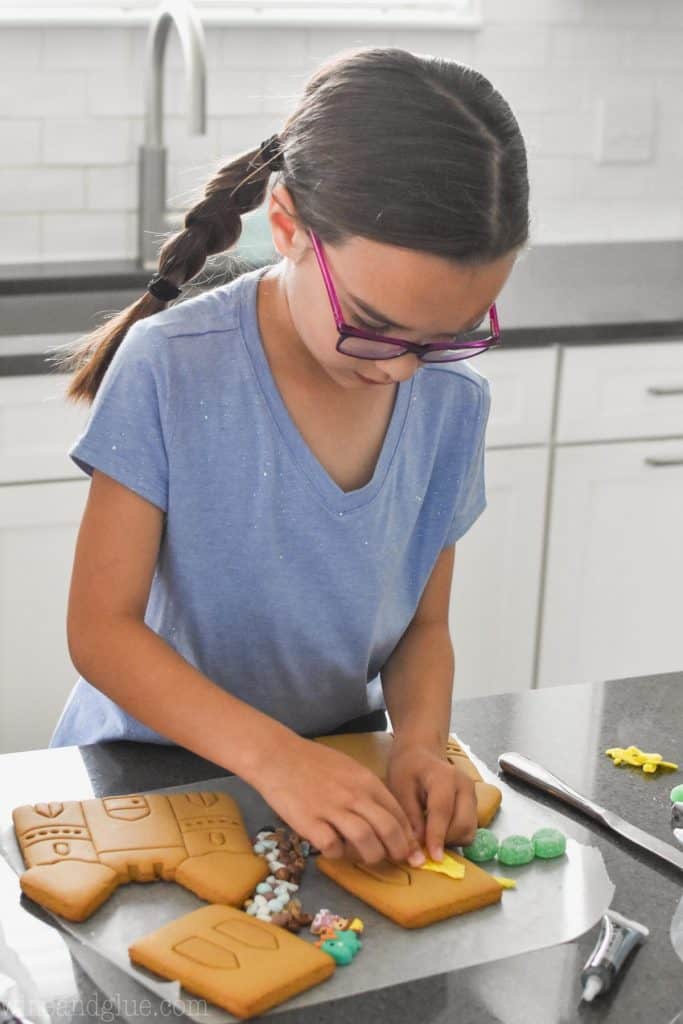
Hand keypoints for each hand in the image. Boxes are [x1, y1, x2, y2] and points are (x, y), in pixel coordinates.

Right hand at [252, 734, 425, 866]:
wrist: (278, 756)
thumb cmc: (314, 762)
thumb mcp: (349, 768)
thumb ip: (368, 790)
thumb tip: (387, 816)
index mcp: (366, 781)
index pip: (398, 813)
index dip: (408, 835)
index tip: (412, 849)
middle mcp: (354, 796)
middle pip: (388, 830)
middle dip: (399, 851)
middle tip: (400, 861)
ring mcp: (332, 810)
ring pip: (366, 842)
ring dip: (372, 856)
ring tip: (368, 858)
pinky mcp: (310, 823)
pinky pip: (334, 848)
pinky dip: (338, 854)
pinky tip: (335, 849)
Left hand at [386, 740, 477, 860]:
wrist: (421, 755)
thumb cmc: (407, 769)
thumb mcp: (400, 789)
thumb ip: (410, 818)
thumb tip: (418, 850)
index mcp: (444, 777)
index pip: (443, 811)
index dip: (437, 836)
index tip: (433, 858)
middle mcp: (465, 786)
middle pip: (463, 824)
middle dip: (445, 840)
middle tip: (423, 845)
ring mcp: (472, 795)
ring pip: (469, 830)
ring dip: (451, 840)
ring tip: (429, 836)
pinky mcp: (474, 805)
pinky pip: (469, 829)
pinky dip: (455, 837)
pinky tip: (438, 831)